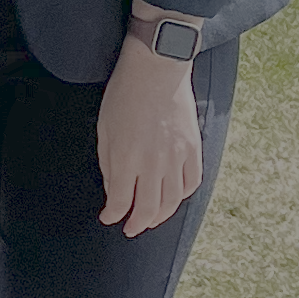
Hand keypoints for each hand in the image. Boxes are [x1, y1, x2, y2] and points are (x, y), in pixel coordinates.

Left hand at [95, 42, 201, 238]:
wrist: (156, 69)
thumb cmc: (124, 94)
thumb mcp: (105, 128)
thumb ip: (109, 164)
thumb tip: (114, 191)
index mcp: (127, 158)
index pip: (121, 201)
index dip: (114, 215)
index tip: (109, 218)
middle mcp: (154, 163)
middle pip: (148, 209)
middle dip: (137, 224)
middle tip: (131, 229)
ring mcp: (177, 157)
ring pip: (173, 201)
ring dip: (160, 216)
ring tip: (151, 220)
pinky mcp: (193, 148)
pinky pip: (192, 182)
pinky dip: (182, 196)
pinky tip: (173, 198)